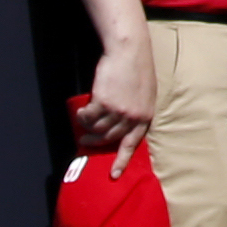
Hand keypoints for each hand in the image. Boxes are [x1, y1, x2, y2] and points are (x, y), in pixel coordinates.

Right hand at [79, 35, 157, 165]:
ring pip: (97, 129)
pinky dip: (82, 116)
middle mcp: (132, 117)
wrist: (129, 51)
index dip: (122, 160)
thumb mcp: (145, 93)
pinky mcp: (103, 102)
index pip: (133, 144)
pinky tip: (81, 112)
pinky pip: (88, 117)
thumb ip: (137, 110)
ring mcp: (118, 111)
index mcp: (145, 116)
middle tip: (85, 141)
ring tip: (82, 121)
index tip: (114, 175)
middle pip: (110, 138)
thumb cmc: (137, 69)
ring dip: (87, 128)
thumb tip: (124, 125)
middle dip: (95, 142)